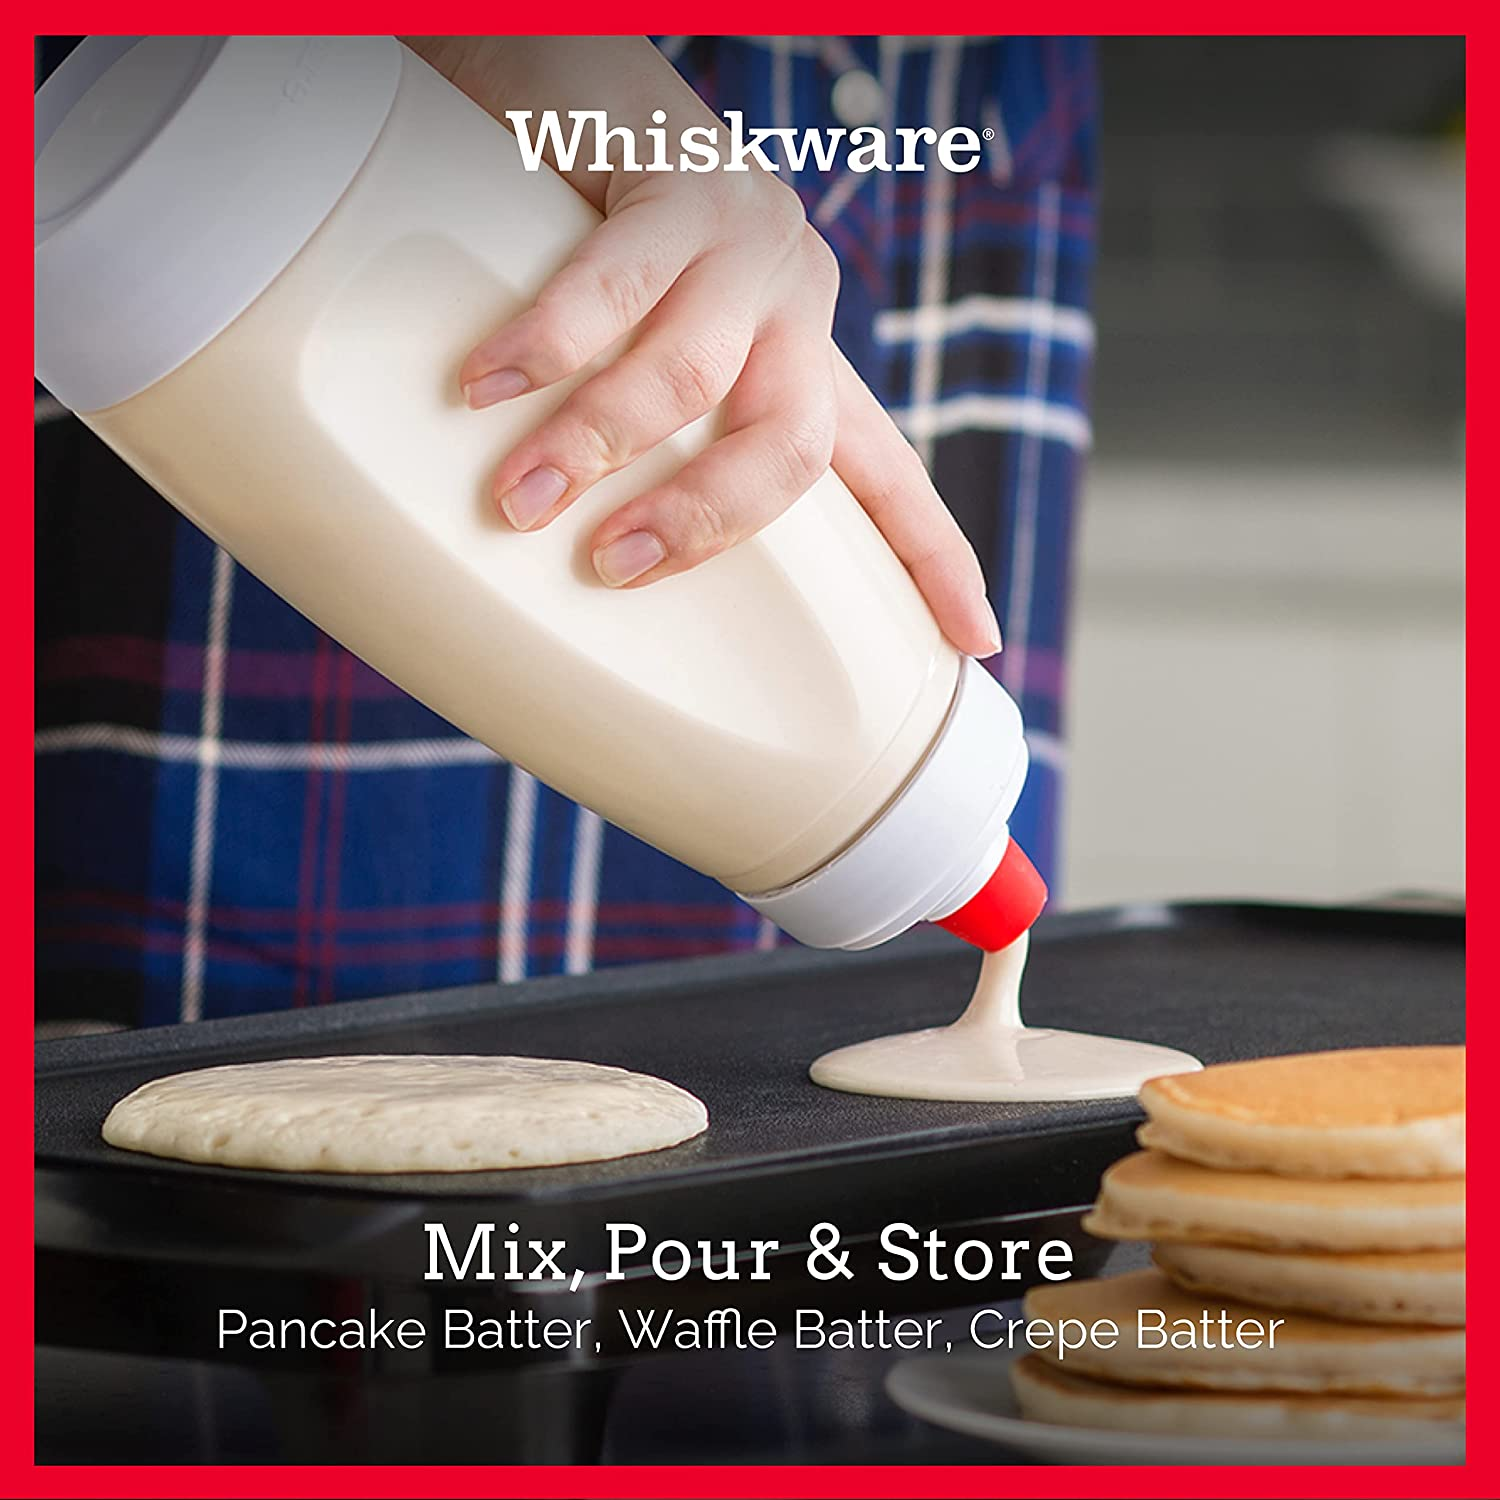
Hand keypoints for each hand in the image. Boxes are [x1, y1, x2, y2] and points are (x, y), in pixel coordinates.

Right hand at [410, 37, 1000, 656]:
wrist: (565, 69)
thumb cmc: (589, 236)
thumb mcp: (641, 348)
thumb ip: (644, 436)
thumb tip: (577, 562)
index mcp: (798, 362)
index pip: (886, 473)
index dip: (935, 559)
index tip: (980, 643)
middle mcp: (793, 303)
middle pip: (793, 449)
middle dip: (704, 521)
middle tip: (613, 566)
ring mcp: (746, 237)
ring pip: (695, 376)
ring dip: (600, 447)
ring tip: (519, 501)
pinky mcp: (684, 176)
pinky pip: (615, 285)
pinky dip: (545, 345)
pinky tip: (485, 386)